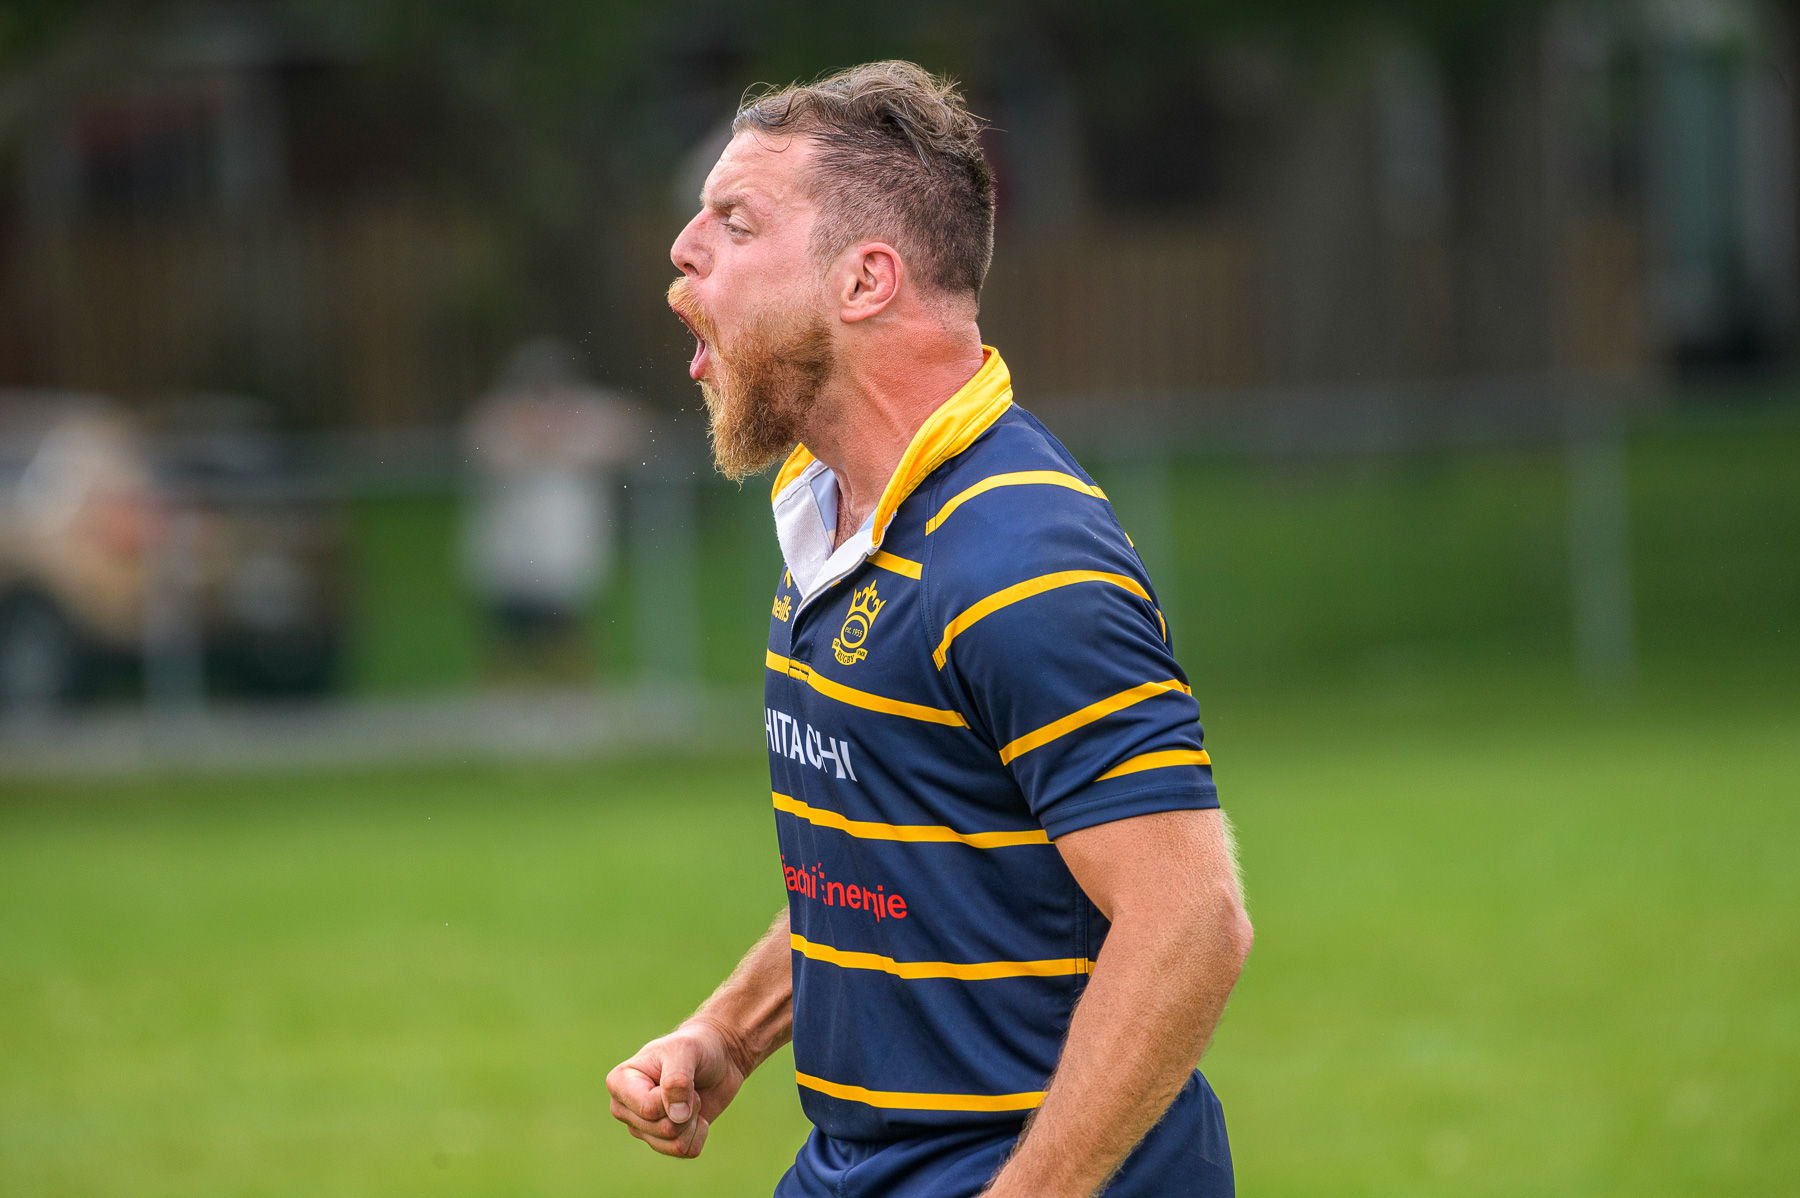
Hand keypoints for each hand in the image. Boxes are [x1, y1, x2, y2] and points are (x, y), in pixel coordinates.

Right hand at [607, 1019, 748, 1158]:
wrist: (717, 1057)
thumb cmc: (695, 1046)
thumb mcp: (684, 1050)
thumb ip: (676, 1080)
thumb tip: (676, 1117)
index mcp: (620, 1082)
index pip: (647, 1108)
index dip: (673, 1097)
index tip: (682, 1074)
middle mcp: (625, 1108)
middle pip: (661, 1129)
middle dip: (687, 1110)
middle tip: (691, 1087)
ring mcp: (642, 1127)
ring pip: (673, 1145)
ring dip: (693, 1123)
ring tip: (692, 1100)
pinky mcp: (663, 1140)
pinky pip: (684, 1152)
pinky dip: (699, 1134)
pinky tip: (697, 1115)